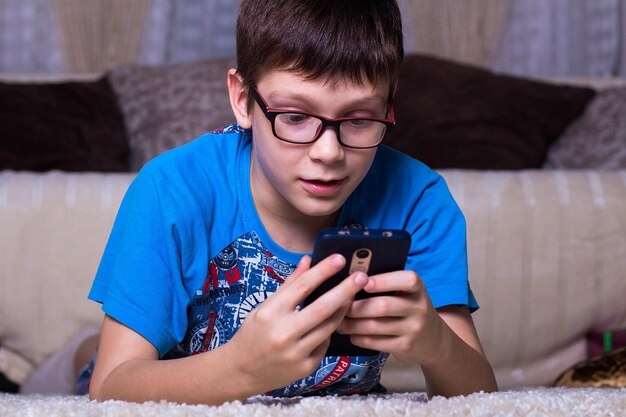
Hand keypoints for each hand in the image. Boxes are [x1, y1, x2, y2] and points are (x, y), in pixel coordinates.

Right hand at [227, 254, 368, 392]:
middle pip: (322, 308)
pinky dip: (329, 330)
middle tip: (361, 277)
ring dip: (343, 309)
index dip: (323, 271)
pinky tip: (330, 322)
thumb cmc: (253, 333)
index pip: (302, 287)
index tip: (339, 259)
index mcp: (270, 313)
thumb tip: (308, 260)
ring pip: (329, 326)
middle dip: (345, 290)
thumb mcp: (265, 306)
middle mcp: (283, 333)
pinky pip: (325, 343)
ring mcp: (296, 353)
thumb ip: (289, 284)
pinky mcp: (306, 367)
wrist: (242, 371)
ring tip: (351, 295)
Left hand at [337, 270, 444, 364]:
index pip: (407, 280)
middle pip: (383, 306)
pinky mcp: (405, 347)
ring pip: (375, 326)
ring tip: (339, 321)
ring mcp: (413, 329)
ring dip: (352, 324)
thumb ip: (387, 285)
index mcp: (418, 288)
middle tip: (339, 306)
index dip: (384, 281)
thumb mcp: (408, 294)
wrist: (434, 340)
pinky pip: (376, 342)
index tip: (363, 282)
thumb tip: (352, 278)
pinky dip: (359, 338)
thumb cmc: (410, 309)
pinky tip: (351, 334)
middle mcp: (419, 308)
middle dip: (357, 307)